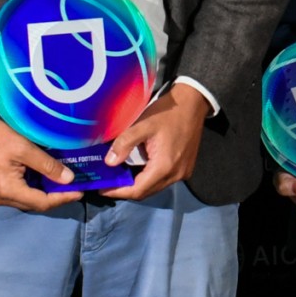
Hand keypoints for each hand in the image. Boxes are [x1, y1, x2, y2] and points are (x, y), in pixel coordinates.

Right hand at [0, 98, 79, 209]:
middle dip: (56, 197)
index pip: (42, 202)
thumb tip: (69, 179)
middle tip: (76, 187)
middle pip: (35, 204)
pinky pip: (19, 192)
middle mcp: (1, 198)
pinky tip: (46, 178)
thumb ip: (47, 165)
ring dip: (46, 192)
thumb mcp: (23, 148)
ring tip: (65, 182)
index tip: (80, 192)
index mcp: (7, 190)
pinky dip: (35, 187)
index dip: (63, 198)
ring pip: (28, 199)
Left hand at [101, 82, 211, 199]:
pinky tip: (137, 169)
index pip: (137, 190)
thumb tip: (109, 162)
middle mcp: (175, 175)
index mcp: (164, 166)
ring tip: (120, 176)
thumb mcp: (143, 125)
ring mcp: (182, 173)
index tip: (102, 189)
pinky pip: (163, 180)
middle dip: (125, 189)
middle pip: (146, 191)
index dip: (118, 192)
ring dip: (137, 184)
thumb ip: (125, 143)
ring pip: (154, 187)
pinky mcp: (185, 168)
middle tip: (108, 182)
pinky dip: (148, 178)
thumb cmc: (168, 113)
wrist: (193, 104)